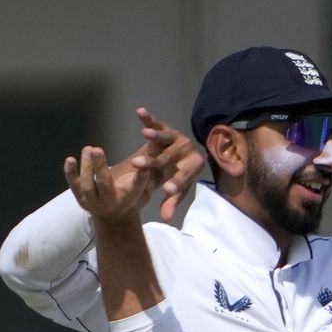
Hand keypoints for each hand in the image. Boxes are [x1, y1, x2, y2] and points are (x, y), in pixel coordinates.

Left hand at [64, 146, 152, 223]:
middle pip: (104, 184)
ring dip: (86, 165)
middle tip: (97, 149)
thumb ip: (145, 174)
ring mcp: (93, 202)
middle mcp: (111, 203)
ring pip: (87, 185)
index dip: (139, 174)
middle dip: (99, 167)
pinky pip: (74, 186)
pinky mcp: (80, 199)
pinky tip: (70, 159)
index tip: (140, 162)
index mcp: (129, 199)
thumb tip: (150, 155)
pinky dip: (70, 173)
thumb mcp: (143, 188)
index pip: (136, 186)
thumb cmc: (132, 196)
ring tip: (89, 148)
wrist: (115, 217)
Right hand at [132, 107, 205, 222]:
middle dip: (153, 162)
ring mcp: (178, 138)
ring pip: (166, 138)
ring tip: (145, 134)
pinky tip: (140, 112)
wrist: (186, 156)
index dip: (175, 184)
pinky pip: (158, 122)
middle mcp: (188, 150)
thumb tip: (166, 219)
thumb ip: (171, 202)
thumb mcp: (178, 190)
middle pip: (169, 158)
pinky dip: (149, 118)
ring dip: (155, 135)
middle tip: (137, 165)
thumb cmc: (180, 175)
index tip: (166, 191)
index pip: (183, 177)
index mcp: (193, 168)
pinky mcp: (168, 129)